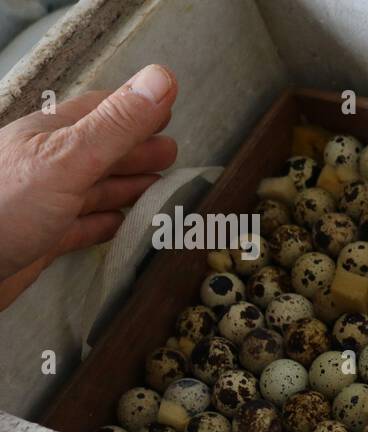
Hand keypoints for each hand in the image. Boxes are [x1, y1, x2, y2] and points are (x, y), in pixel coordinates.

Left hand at [0, 64, 177, 309]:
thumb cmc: (4, 207)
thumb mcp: (68, 159)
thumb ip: (116, 125)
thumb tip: (163, 78)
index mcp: (50, 135)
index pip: (101, 112)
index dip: (135, 109)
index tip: (169, 110)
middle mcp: (46, 164)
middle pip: (101, 151)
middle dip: (137, 150)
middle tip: (173, 155)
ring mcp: (43, 202)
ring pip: (95, 189)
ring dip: (129, 187)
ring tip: (161, 188)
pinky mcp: (42, 239)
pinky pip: (83, 226)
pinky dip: (108, 224)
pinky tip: (123, 226)